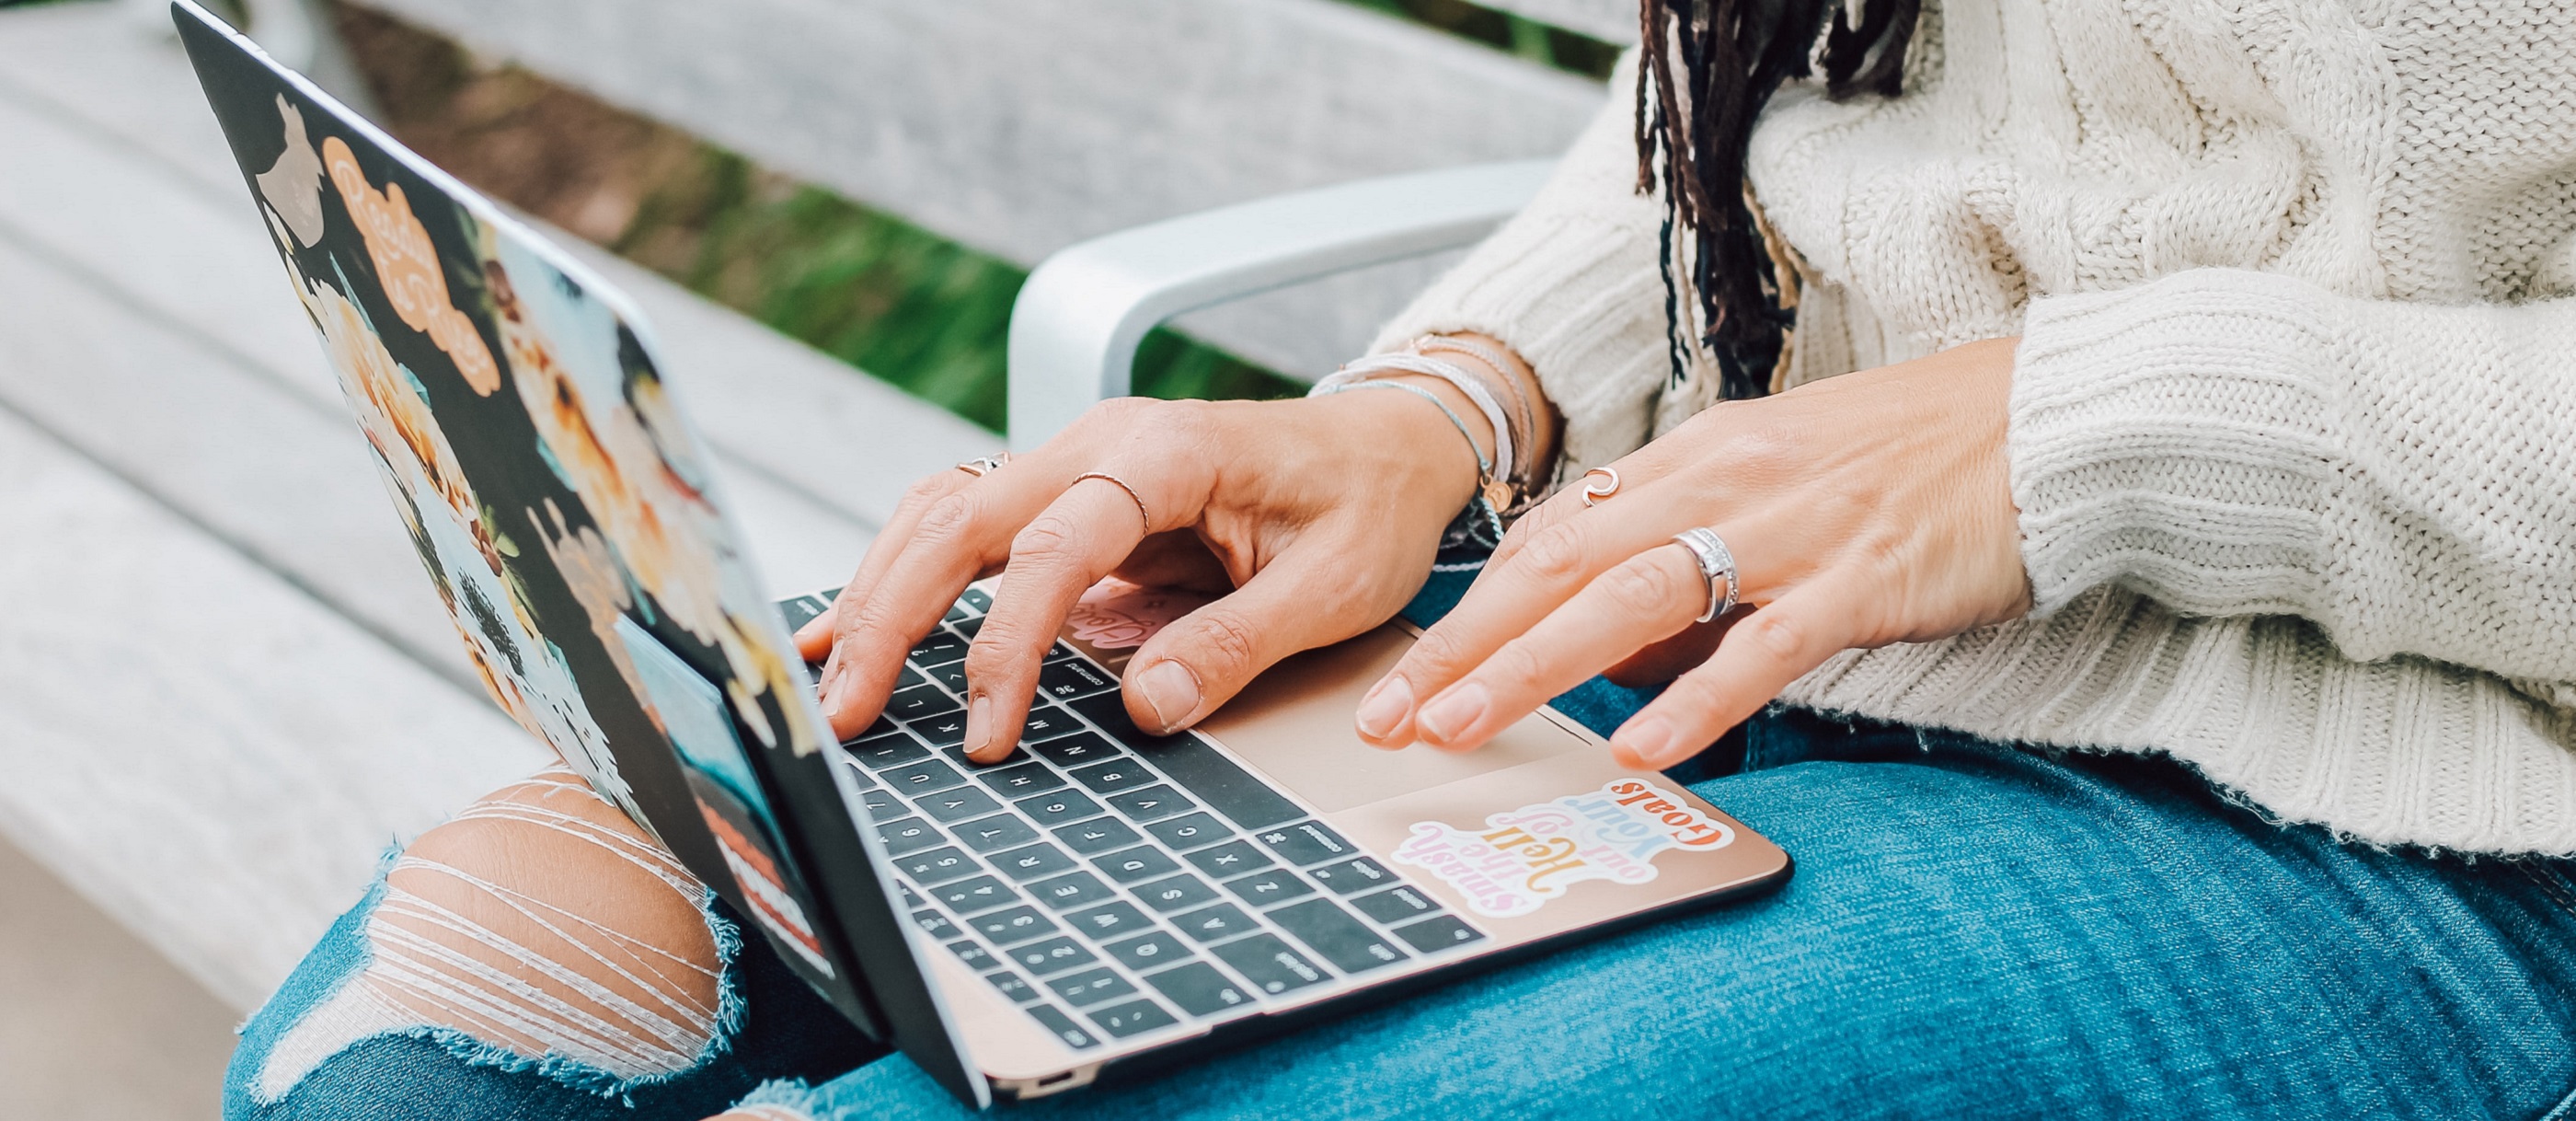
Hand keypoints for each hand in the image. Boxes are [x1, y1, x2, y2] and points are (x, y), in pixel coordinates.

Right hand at [793, 369, 1524, 762]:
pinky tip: (853, 625)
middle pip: (961, 519)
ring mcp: (1076, 462)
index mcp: (1168, 454)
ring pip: (943, 514)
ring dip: (882, 594)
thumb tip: (1146, 705)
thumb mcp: (1335, 586)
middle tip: (848, 712)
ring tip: (831, 679)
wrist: (1390, 445)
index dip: (1009, 645)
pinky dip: (904, 571)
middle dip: (894, 616)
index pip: (1056, 550)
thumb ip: (1239, 642)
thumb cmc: (1369, 506)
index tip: (988, 733)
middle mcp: (1102, 443)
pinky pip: (966, 525)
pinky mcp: (1069, 494)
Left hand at [1354, 337, 2032, 768]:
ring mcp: (1789, 527)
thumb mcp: (1774, 496)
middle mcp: (1721, 483)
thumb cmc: (1910, 465)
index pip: (1551, 536)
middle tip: (1390, 713)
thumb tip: (1613, 666)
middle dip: (1464, 643)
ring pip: (1632, 596)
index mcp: (1693, 461)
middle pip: (1560, 564)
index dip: (1468, 609)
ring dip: (1534, 665)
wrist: (2044, 421)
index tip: (1405, 674)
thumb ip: (1691, 572)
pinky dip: (1698, 696)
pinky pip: (1764, 643)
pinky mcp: (1860, 576)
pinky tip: (1643, 746)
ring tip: (1464, 725)